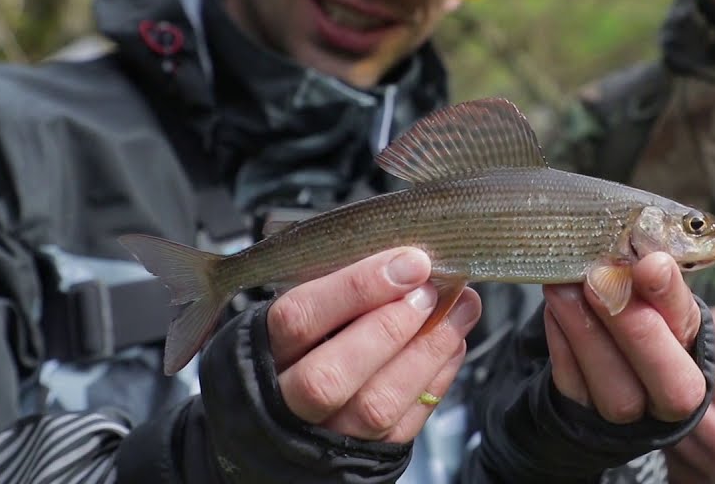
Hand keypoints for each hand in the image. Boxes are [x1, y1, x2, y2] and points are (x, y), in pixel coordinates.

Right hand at [265, 247, 480, 442]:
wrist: (273, 427)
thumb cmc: (289, 351)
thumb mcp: (292, 314)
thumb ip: (334, 292)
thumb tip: (401, 258)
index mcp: (255, 353)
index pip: (300, 319)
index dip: (356, 289)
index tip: (407, 262)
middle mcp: (283, 401)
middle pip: (331, 375)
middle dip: (391, 327)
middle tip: (431, 291)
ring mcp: (322, 435)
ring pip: (375, 406)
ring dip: (427, 352)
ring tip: (459, 311)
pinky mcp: (361, 456)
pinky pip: (402, 426)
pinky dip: (435, 380)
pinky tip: (451, 345)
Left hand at [541, 251, 707, 423]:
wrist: (606, 352)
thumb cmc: (642, 318)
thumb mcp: (658, 298)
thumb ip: (659, 286)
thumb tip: (651, 262)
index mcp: (696, 360)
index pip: (690, 336)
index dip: (669, 300)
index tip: (649, 264)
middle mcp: (669, 400)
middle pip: (667, 385)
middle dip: (631, 327)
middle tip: (598, 278)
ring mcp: (628, 418)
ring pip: (617, 394)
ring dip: (586, 334)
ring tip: (563, 287)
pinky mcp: (584, 416)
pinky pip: (575, 389)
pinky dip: (562, 347)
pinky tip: (554, 311)